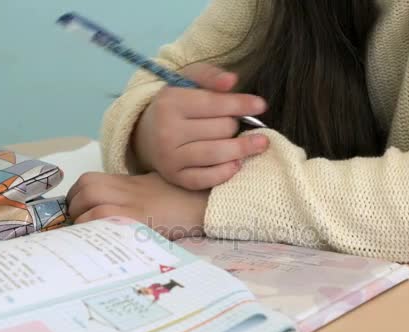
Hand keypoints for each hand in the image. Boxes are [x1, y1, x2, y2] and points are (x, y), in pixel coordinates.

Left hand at [66, 172, 207, 239]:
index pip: (86, 183)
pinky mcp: (136, 216)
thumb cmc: (183, 200)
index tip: (81, 214)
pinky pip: (100, 216)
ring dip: (82, 220)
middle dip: (76, 209)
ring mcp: (131, 201)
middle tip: (83, 227)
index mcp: (128, 180)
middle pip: (83, 189)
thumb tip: (101, 211)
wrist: (206, 204)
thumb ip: (128, 195)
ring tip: (92, 235)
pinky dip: (94, 226)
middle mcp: (126, 187)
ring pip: (87, 202)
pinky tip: (104, 238)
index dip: (77, 199)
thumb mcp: (153, 190)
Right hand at [132, 62, 269, 189]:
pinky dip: (226, 172)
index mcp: (170, 102)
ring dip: (242, 149)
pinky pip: (206, 178)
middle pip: (221, 129)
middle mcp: (167, 131)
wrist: (147, 134)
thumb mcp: (187, 80)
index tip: (261, 105)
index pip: (215, 103)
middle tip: (236, 123)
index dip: (242, 104)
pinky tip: (237, 163)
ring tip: (258, 144)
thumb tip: (232, 81)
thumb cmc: (176, 104)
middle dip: (235, 125)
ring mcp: (170, 157)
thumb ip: (210, 75)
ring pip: (217, 154)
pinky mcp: (175, 177)